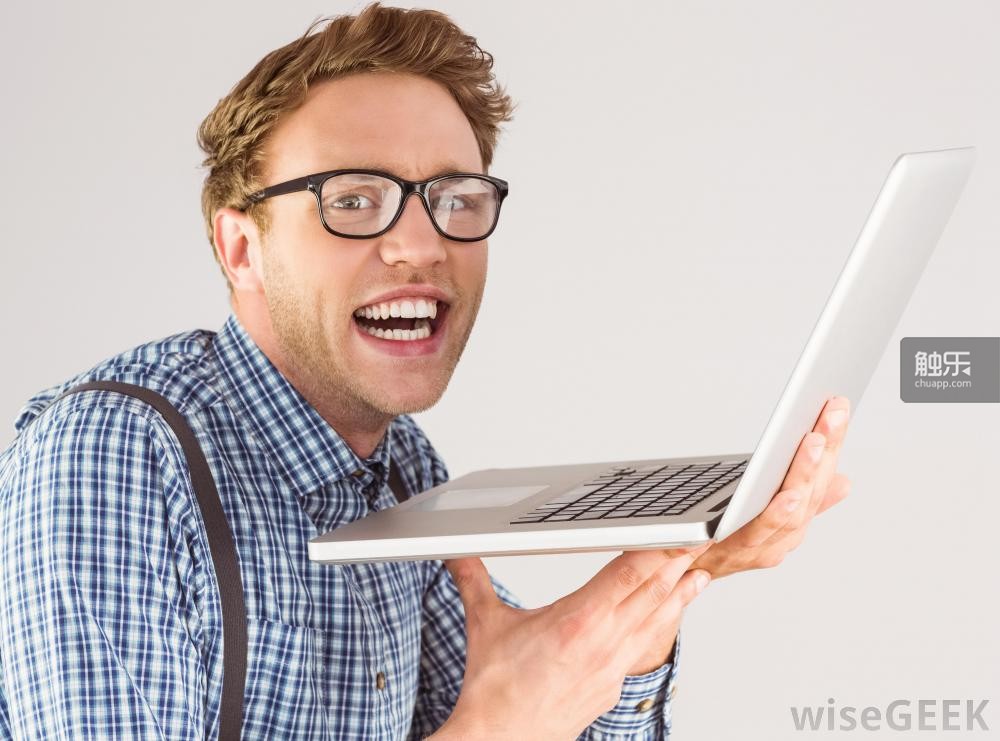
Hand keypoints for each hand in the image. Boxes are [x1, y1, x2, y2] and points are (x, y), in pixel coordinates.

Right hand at [430, 544, 711, 739]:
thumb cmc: (495, 691)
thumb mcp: (485, 625)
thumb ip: (474, 581)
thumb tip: (458, 554)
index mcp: (576, 622)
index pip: (627, 575)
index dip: (658, 551)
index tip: (678, 532)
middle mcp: (601, 644)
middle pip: (650, 596)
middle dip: (678, 566)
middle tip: (701, 541)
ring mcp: (610, 669)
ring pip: (654, 625)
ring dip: (679, 598)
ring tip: (700, 576)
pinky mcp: (610, 687)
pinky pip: (642, 650)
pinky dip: (661, 629)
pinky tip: (667, 619)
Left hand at [691, 396, 852, 578]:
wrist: (675, 573)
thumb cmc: (720, 539)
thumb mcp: (766, 515)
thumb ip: (804, 500)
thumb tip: (843, 481)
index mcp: (792, 524)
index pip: (819, 479)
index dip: (833, 446)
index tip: (839, 405)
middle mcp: (782, 537)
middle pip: (810, 492)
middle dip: (825, 452)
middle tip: (834, 411)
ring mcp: (760, 547)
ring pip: (792, 511)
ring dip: (805, 476)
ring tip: (815, 441)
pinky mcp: (732, 553)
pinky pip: (759, 533)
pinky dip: (778, 514)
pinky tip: (789, 493)